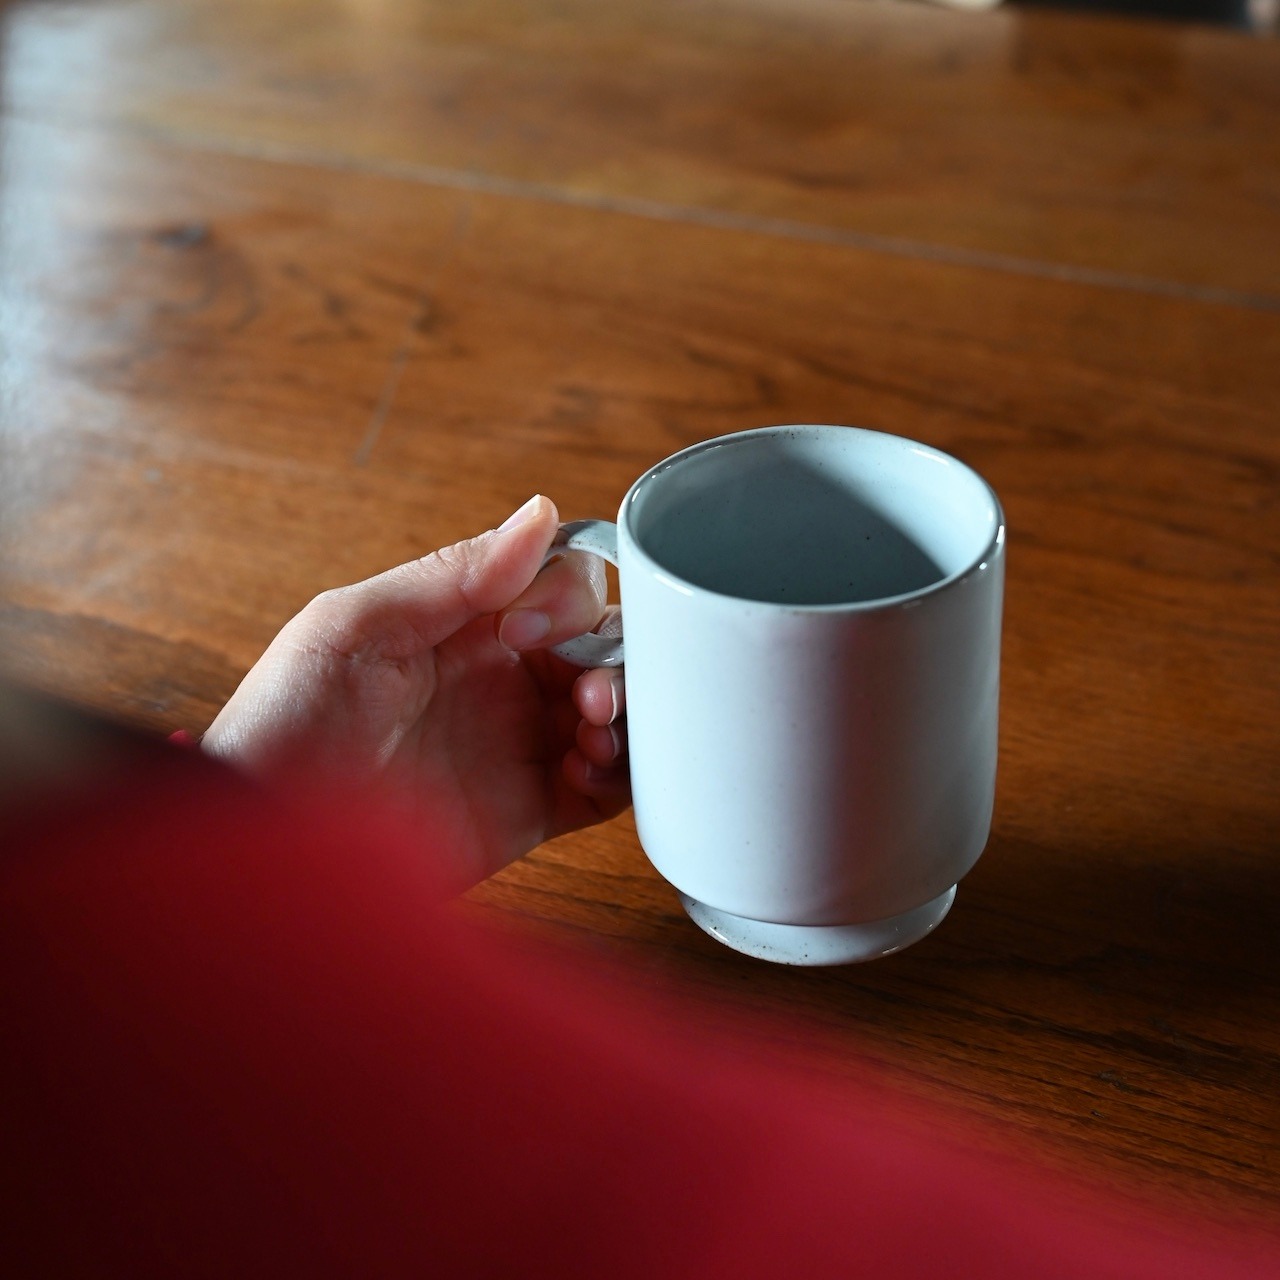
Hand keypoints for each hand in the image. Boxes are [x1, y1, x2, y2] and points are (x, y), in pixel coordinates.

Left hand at [202, 496, 627, 892]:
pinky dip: (619, 775)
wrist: (267, 836)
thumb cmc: (286, 720)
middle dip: (613, 659)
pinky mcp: (530, 809)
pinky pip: (606, 789)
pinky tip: (584, 773)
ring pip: (617, 712)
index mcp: (466, 623)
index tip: (523, 631)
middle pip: (603, 645)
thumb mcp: (354, 626)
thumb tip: (540, 513)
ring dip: (627, 713)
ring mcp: (520, 742)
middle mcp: (504, 677)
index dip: (566, 598)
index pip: (560, 583)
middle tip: (587, 695)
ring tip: (591, 733)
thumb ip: (451, 575)